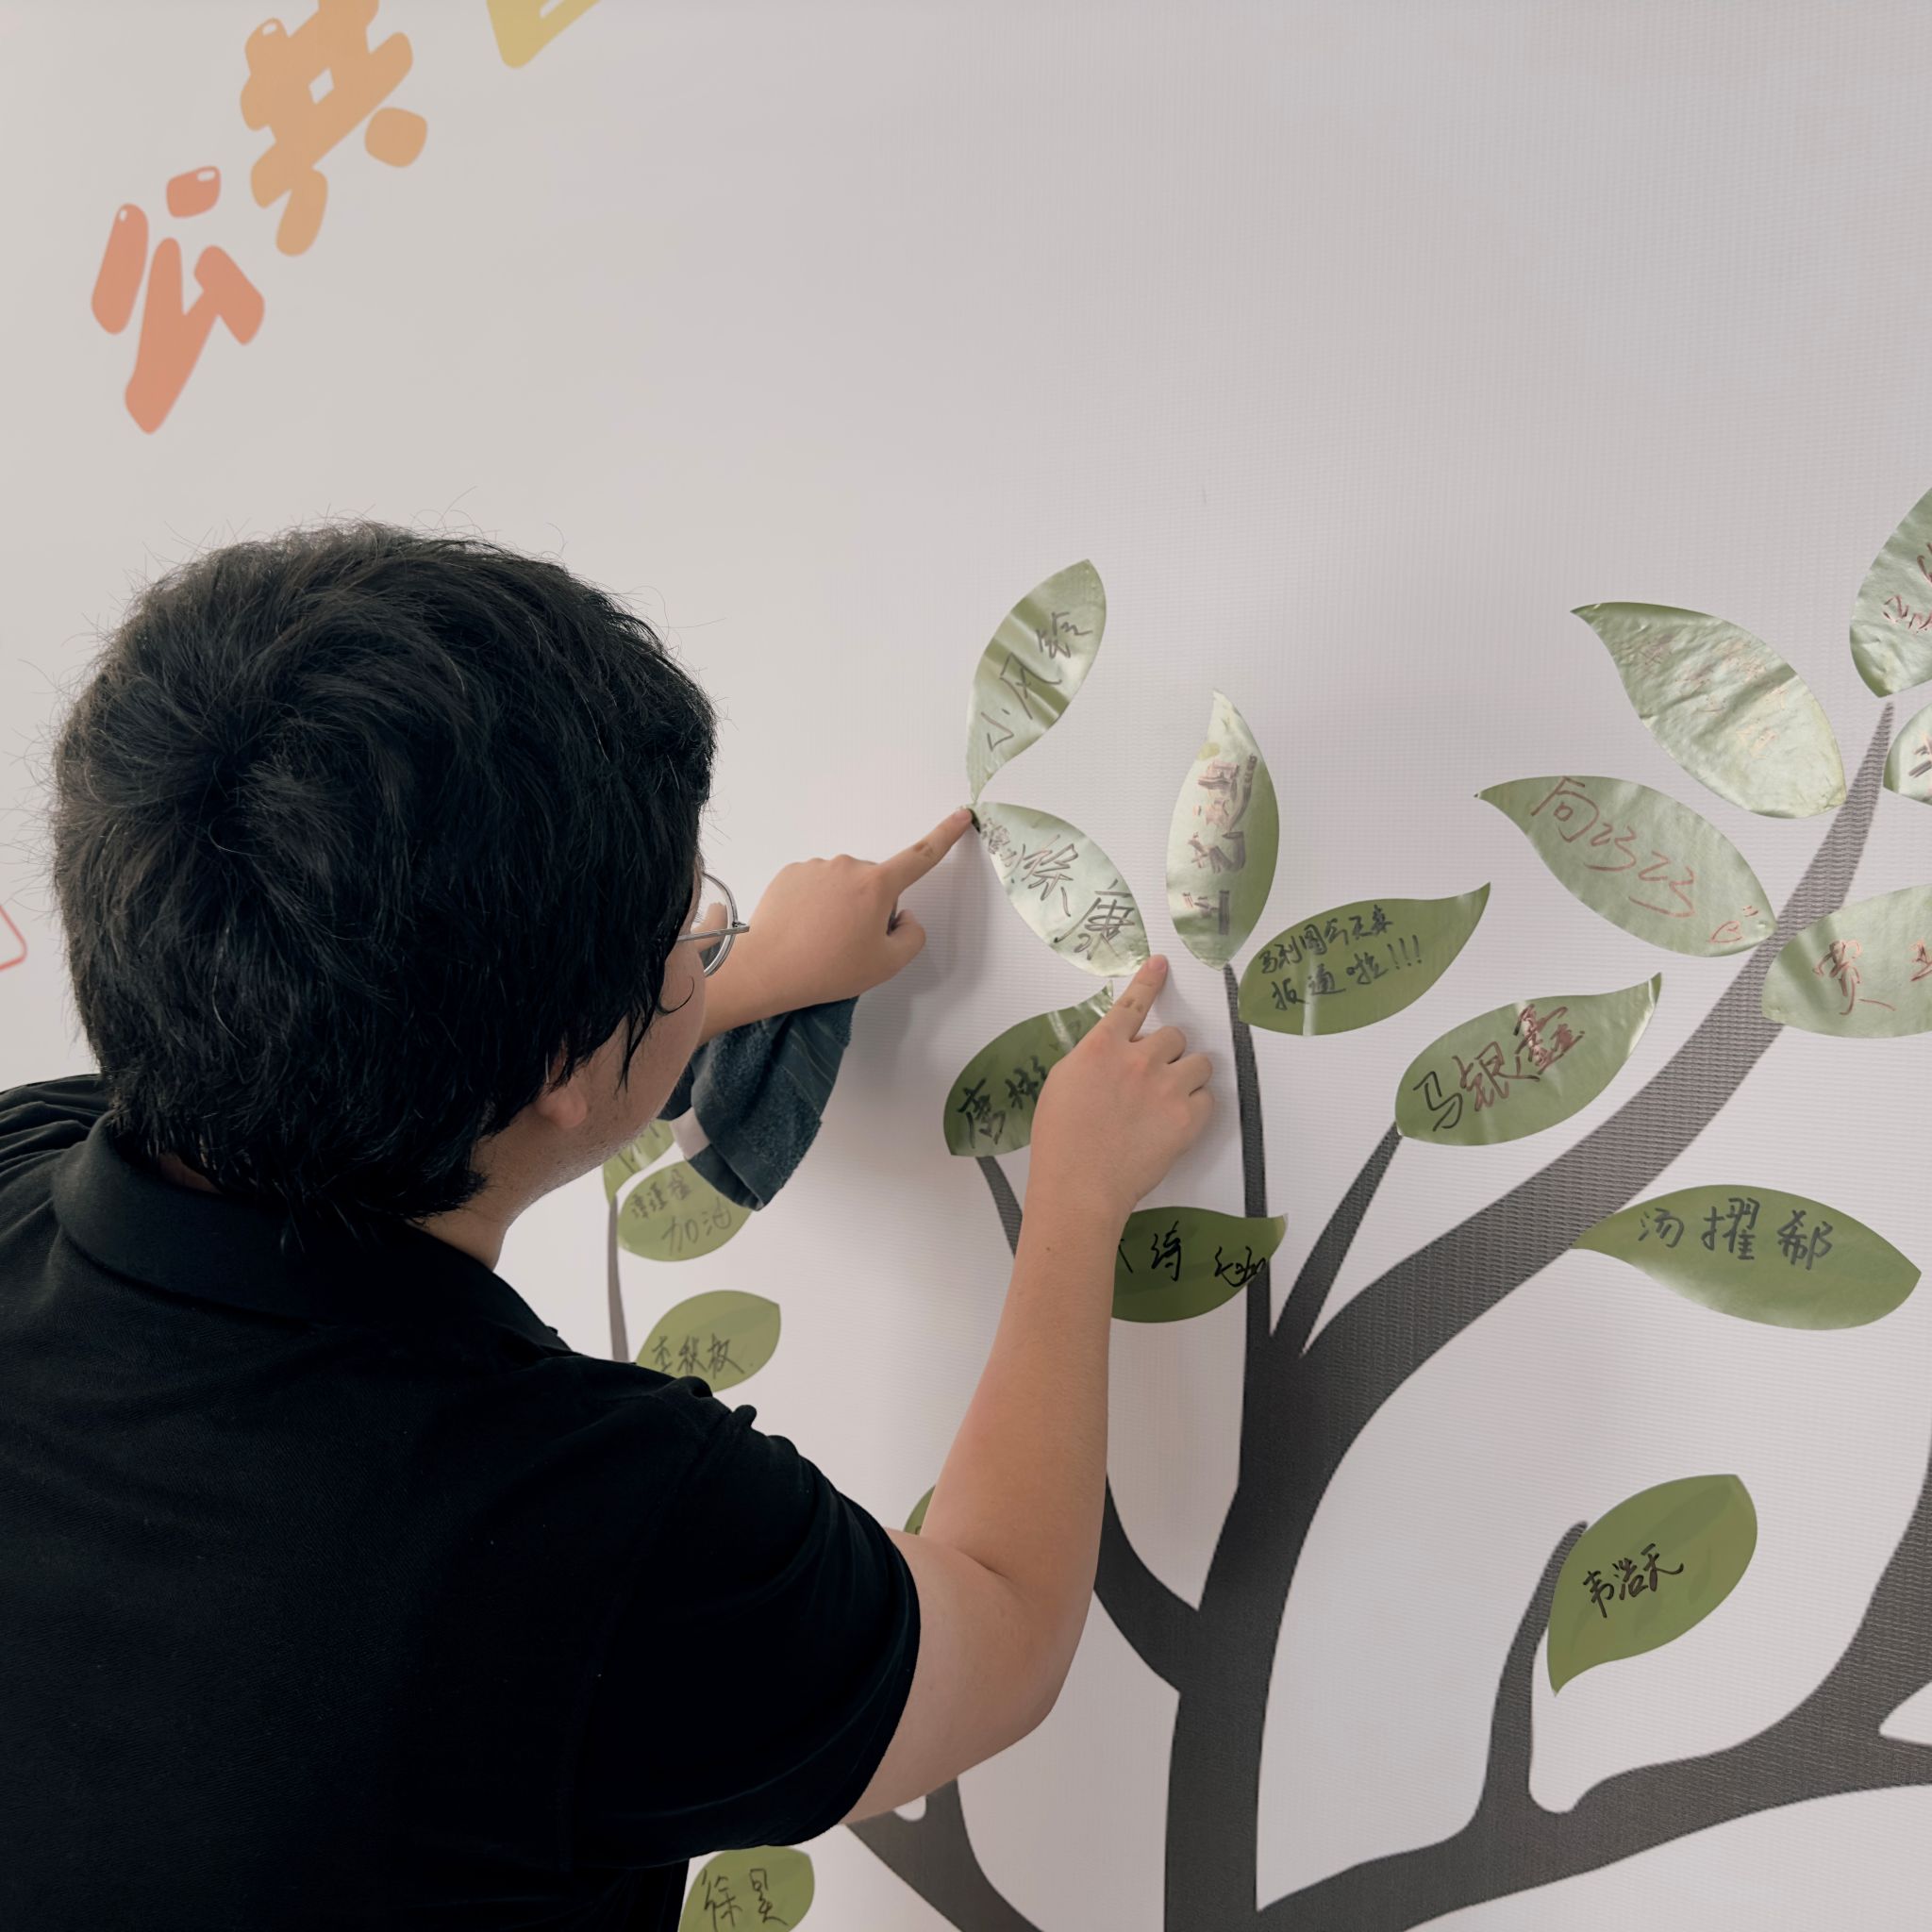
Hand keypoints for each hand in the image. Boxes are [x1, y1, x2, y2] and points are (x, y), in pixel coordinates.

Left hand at [708, 808, 975, 1028]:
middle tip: (852, 943)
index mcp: (877, 885)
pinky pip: (817, 885)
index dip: (945, 835)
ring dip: (842, 905)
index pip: (921, 856)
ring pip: (844, 884)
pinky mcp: (790, 873)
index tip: (962, 815)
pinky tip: (804, 928)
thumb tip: (904, 916)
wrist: (766, 969)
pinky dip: (816, 903)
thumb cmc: (828, 969)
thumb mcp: (887, 964)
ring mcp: (816, 867)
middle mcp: (848, 866)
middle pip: (876, 883)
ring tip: (822, 939)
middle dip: (872, 906)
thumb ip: (912, 936)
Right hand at [1028, 957, 1212, 1226]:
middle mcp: (1137, 1059)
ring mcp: (1165, 1087)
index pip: (1133, 1003)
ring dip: (1188, 1075)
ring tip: (1169, 1099)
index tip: (1162, 965)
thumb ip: (1093, 1060)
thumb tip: (1114, 1055)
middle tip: (1151, 1080)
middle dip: (1167, 1054)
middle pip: (1174, 1035)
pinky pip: (1209, 1098)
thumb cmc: (1061, 1142)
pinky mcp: (1187, 1117)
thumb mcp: (1062, 1084)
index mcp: (1101, 1047)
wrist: (1080, 1186)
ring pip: (1199, 1062)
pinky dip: (1197, 1107)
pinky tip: (1176, 1122)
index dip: (1149, 981)